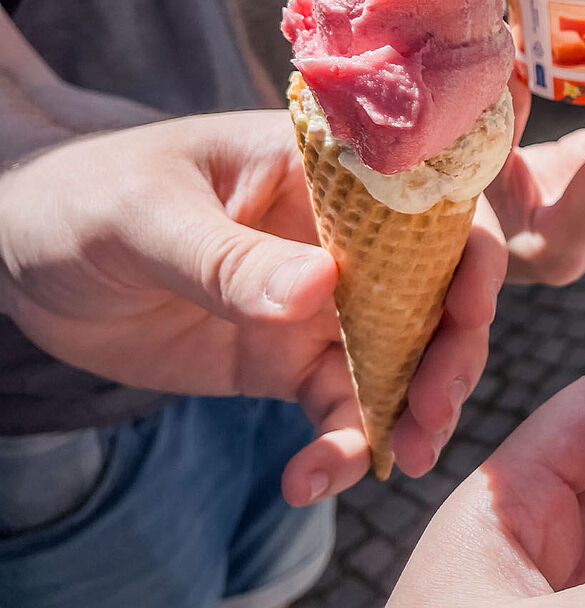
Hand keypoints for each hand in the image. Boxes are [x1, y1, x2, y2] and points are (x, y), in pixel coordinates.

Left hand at [0, 111, 506, 502]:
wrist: (20, 258)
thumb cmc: (84, 197)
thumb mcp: (145, 216)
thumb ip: (228, 257)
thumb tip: (321, 292)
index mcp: (325, 173)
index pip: (426, 198)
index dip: (470, 250)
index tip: (469, 311)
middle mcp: (342, 237)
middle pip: (436, 288)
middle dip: (452, 350)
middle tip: (432, 409)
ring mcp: (321, 302)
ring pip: (402, 357)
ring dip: (413, 409)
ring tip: (401, 459)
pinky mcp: (286, 361)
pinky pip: (338, 408)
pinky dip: (341, 448)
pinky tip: (310, 479)